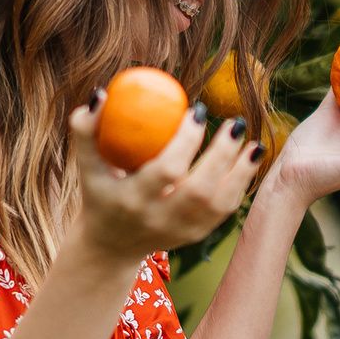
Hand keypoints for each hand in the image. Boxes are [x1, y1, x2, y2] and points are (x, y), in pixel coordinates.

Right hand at [67, 99, 260, 264]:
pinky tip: (248, 161)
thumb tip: (101, 93)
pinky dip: (239, 186)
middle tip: (236, 122)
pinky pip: (225, 211)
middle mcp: (158, 220)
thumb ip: (86, 130)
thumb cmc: (100, 192)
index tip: (198, 110)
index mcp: (132, 200)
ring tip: (253, 143)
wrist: (110, 245)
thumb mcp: (87, 166)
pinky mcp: (195, 236)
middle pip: (200, 190)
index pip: (166, 171)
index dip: (187, 141)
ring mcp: (179, 232)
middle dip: (223, 155)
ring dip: (241, 173)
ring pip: (219, 205)